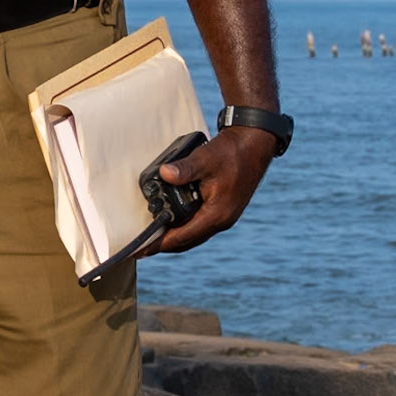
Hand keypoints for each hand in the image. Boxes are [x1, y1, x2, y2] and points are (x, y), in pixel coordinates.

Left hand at [141, 127, 274, 255]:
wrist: (254, 145)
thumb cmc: (231, 152)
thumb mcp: (205, 158)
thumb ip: (184, 169)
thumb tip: (163, 173)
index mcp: (217, 214)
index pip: (182, 237)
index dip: (159, 244)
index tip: (141, 250)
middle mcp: (222, 220)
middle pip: (187, 241)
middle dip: (164, 245)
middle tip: (142, 248)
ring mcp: (225, 216)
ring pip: (194, 235)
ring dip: (175, 237)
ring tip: (153, 237)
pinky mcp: (225, 209)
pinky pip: (200, 225)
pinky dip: (185, 227)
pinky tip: (173, 221)